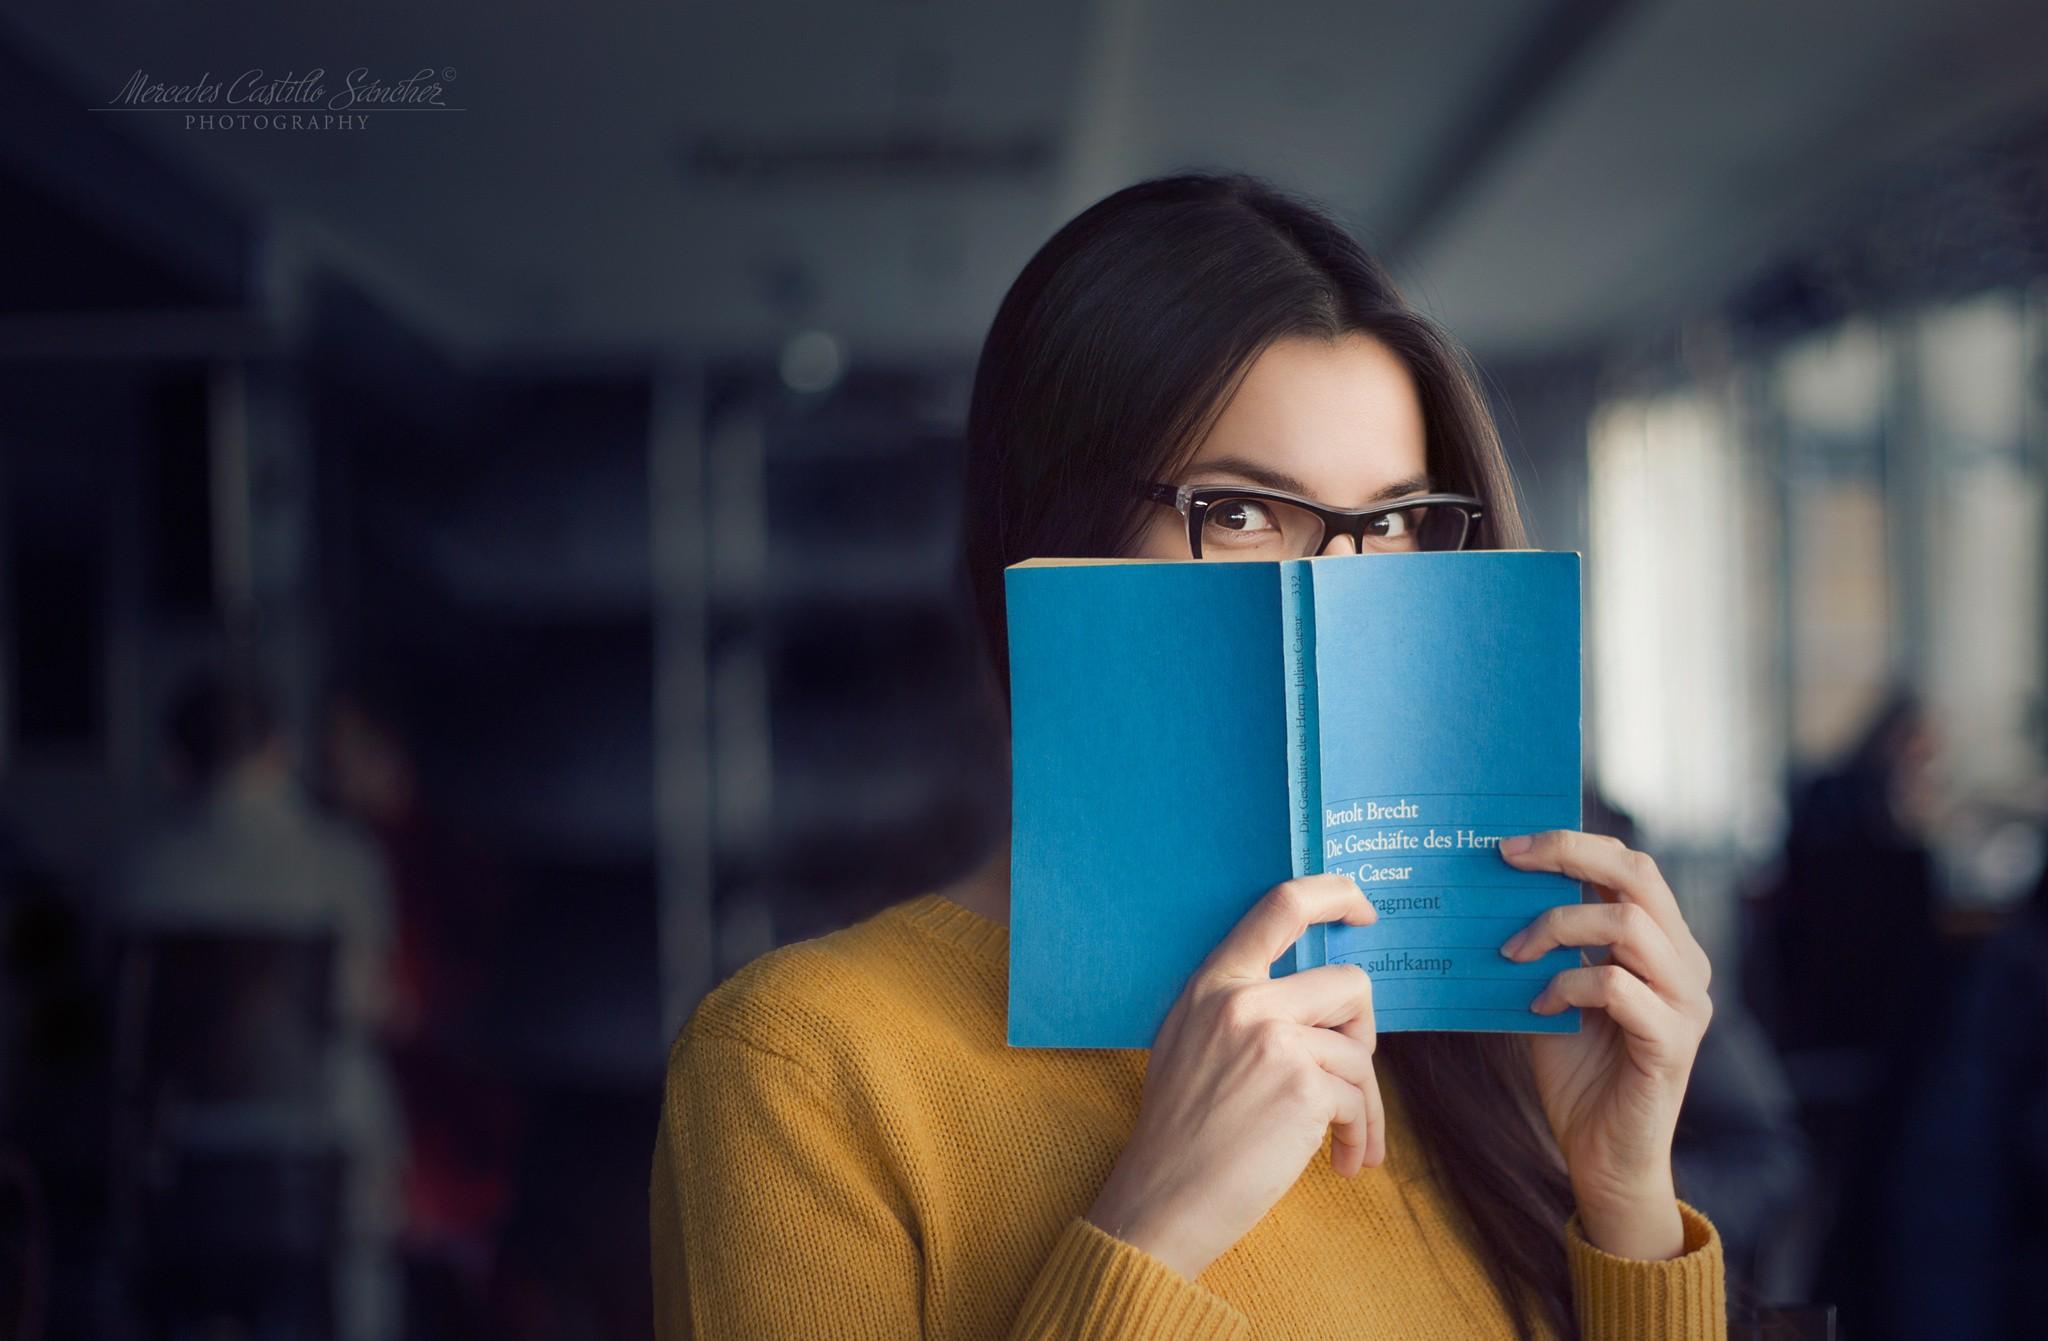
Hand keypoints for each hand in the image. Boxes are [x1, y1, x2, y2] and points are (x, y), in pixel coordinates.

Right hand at [1086, 873, 1381, 1279]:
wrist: (1164, 1199)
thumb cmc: (1181, 1131)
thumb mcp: (1190, 1042)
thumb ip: (1241, 1008)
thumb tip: (1316, 1003)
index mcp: (1214, 983)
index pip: (1281, 905)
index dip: (1335, 895)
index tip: (1362, 911)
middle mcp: (1243, 1001)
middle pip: (1348, 984)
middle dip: (1363, 1035)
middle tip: (1351, 1080)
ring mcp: (1274, 1041)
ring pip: (1360, 1051)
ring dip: (1366, 1104)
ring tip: (1349, 1142)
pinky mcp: (1303, 1087)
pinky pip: (1360, 1100)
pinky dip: (1361, 1135)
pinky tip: (1342, 1163)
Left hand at [1497, 830, 1713, 1258]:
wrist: (1602, 1156)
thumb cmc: (1577, 1072)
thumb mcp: (1555, 991)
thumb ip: (1550, 945)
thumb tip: (1495, 888)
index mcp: (1664, 944)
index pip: (1631, 866)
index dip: (1573, 844)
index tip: (1509, 846)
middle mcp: (1686, 964)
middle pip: (1639, 875)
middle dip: (1569, 854)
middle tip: (1507, 859)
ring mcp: (1686, 1003)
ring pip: (1627, 924)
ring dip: (1557, 928)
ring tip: (1512, 953)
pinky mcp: (1671, 1043)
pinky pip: (1616, 988)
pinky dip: (1567, 985)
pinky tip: (1537, 1006)